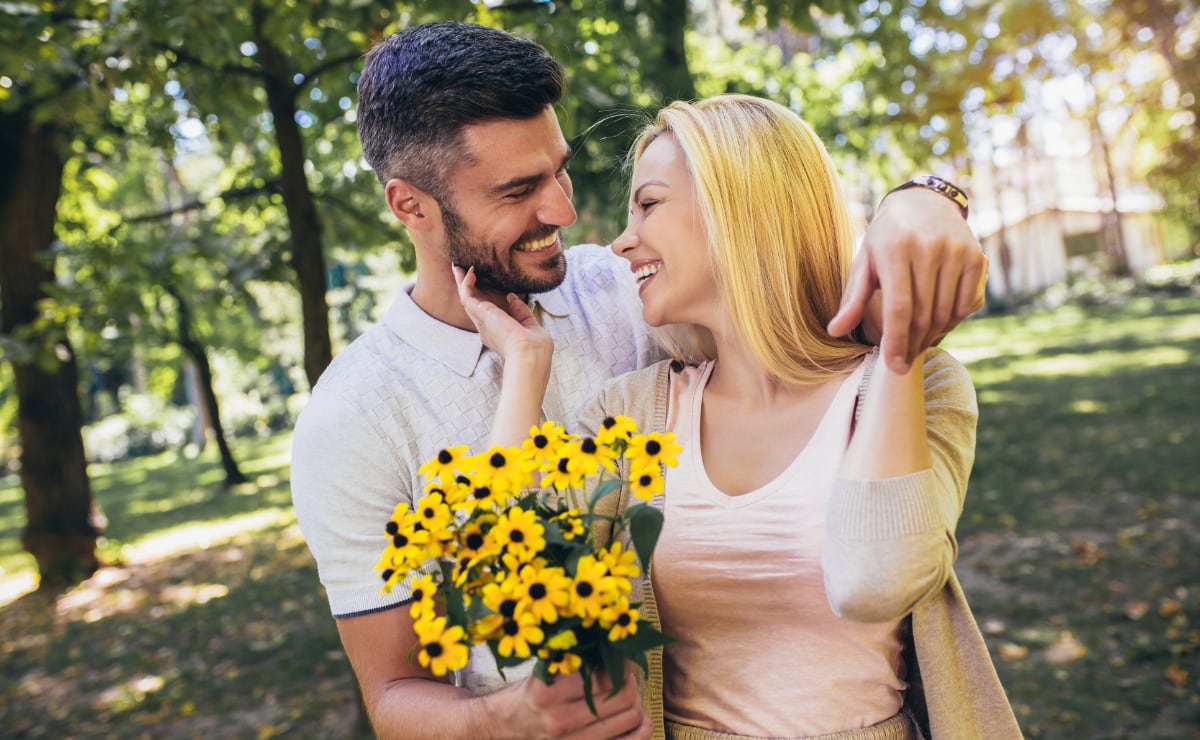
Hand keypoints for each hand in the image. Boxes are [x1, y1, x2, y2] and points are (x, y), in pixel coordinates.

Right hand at [453, 264, 552, 363]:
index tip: (486, 288)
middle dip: (467, 289)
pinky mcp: (480, 314)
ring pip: (466, 299)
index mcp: (499, 336)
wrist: (529, 356)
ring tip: (457, 267)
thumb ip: (521, 312)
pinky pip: (467, 295)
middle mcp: (487, 330)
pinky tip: (470, 271)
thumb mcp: (531, 327)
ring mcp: (481, 323)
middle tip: (461, 273)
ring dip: (462, 283)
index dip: (484, 302)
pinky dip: (466, 283)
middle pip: (472, 306)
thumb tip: (512, 297)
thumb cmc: (534, 349)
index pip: (489, 317)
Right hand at [493, 664, 649, 738]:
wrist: (511, 726)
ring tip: (625, 694)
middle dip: (630, 681)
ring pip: (632, 717)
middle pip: (624, 696)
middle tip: (624, 676)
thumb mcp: (545, 670)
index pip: (604, 675)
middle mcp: (562, 720)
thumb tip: (613, 642)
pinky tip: (635, 717)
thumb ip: (575, 658)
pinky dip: (642, 727)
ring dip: (635, 702)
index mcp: (550, 693)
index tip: (619, 658)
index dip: (620, 663)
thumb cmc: (534, 693)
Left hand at [827, 187, 987, 373]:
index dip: (896, 341)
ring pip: (946, 313)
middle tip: (902, 362)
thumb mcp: (865, 262)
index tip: (894, 366)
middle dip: (912, 345)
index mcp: (896, 249)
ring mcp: (958, 252)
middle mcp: (930, 248)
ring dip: (931, 337)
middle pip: (923, 314)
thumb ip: (852, 298)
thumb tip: (834, 332)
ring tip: (916, 345)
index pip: (899, 307)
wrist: (924, 204)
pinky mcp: (977, 258)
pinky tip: (937, 324)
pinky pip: (967, 304)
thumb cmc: (887, 239)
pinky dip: (952, 321)